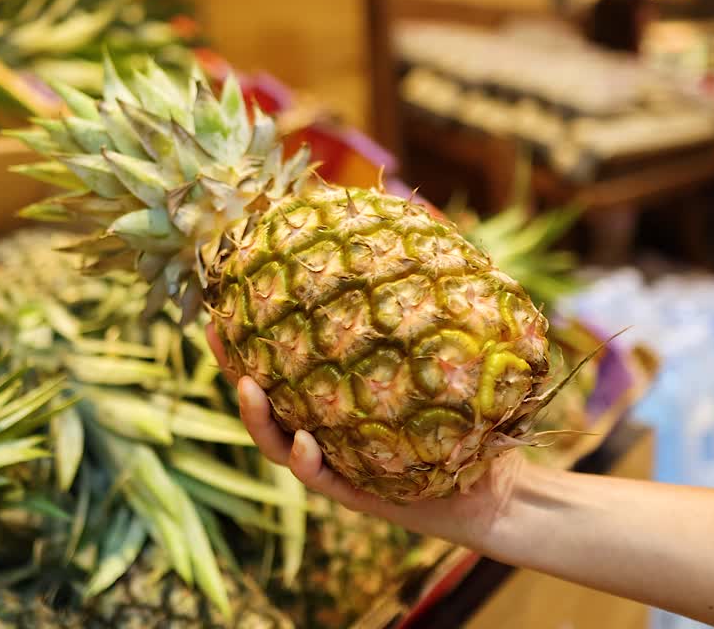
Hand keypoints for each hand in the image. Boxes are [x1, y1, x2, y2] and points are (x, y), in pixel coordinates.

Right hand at [207, 323, 525, 549]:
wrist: (497, 484)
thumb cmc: (467, 410)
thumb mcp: (443, 348)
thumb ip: (425, 299)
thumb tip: (428, 220)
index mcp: (331, 393)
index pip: (280, 360)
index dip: (247, 333)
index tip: (225, 297)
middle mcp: (324, 424)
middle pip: (262, 398)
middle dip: (232, 367)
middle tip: (216, 336)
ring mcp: (335, 461)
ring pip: (277, 442)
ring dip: (258, 416)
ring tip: (249, 389)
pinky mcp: (356, 493)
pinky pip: (320, 479)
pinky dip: (306, 462)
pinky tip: (305, 443)